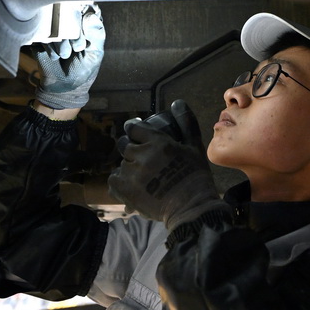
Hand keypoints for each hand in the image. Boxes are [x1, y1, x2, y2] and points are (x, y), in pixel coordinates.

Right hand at [29, 4, 104, 108]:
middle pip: (69, 12)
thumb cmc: (82, 69)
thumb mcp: (94, 54)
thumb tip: (91, 15)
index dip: (85, 16)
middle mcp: (68, 22)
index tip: (86, 32)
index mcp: (84, 24)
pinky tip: (54, 56)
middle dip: (74, 32)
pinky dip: (49, 46)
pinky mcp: (39, 36)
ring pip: (54, 23)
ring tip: (65, 55)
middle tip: (77, 48)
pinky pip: (42, 33)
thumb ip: (96, 35)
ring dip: (61, 41)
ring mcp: (53, 28)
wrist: (62, 87)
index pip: (85, 7)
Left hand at [108, 100, 224, 229]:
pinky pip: (114, 180)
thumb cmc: (195, 176)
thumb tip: (176, 102)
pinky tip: (133, 186)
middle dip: (131, 148)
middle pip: (125, 145)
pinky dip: (121, 182)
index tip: (137, 133)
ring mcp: (131, 173)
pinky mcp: (125, 190)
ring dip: (129, 167)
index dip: (134, 130)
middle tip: (142, 158)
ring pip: (122, 164)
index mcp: (158, 142)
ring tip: (143, 177)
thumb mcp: (194, 147)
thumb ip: (185, 123)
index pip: (133, 128)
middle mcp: (141, 155)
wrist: (191, 208)